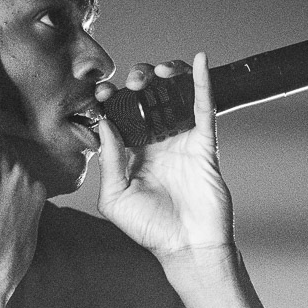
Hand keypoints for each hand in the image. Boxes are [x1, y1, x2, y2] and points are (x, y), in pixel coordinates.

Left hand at [95, 53, 233, 263]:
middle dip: (138, 82)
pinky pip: (203, 107)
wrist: (187, 247)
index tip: (103, 91)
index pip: (121, 115)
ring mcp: (180, 140)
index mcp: (131, 153)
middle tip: (134, 81)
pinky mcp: (204, 143)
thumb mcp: (115, 198)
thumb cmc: (149, 228)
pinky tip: (198, 60)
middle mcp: (155, 142)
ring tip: (158, 73)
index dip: (112, 99)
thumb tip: (104, 124)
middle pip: (147, 98)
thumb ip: (109, 161)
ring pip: (174, 96)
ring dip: (166, 77)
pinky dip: (202, 82)